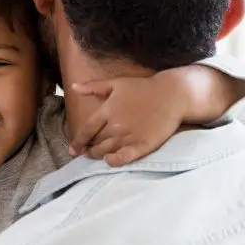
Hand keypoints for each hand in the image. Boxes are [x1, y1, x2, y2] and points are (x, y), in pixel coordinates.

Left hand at [68, 76, 186, 166]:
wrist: (172, 95)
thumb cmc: (143, 88)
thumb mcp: (116, 83)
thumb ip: (94, 86)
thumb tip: (74, 87)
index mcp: (107, 111)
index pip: (86, 131)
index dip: (78, 142)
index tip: (73, 150)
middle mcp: (115, 126)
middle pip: (95, 143)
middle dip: (87, 149)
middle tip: (85, 153)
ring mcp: (129, 136)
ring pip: (105, 151)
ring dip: (97, 155)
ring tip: (95, 156)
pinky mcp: (142, 145)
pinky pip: (123, 158)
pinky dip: (113, 161)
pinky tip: (109, 160)